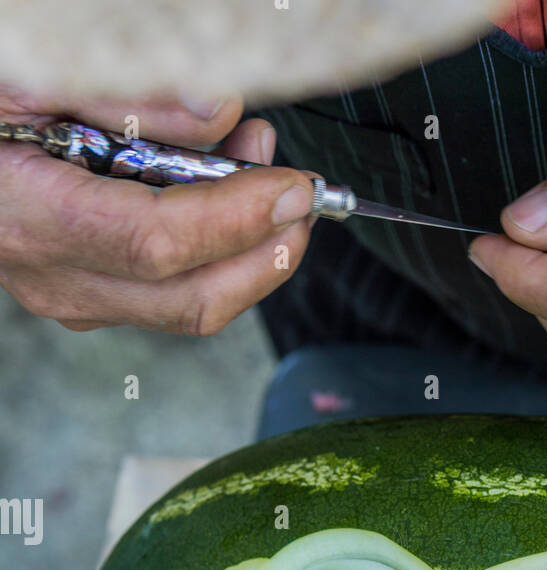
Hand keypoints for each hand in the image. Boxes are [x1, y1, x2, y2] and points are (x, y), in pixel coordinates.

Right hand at [0, 87, 314, 333]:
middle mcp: (55, 277)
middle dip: (264, 255)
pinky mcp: (89, 296)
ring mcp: (72, 297)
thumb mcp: (34, 74)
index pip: (158, 244)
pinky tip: (224, 195)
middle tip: (302, 197)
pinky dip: (215, 254)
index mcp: (32, 219)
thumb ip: (127, 94)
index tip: (291, 185)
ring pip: (187, 306)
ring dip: (246, 252)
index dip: (236, 218)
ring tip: (263, 174)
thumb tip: (219, 112)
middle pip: (189, 299)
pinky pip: (169, 293)